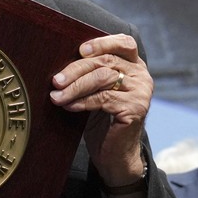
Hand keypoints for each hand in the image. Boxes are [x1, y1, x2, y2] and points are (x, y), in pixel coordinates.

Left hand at [50, 34, 152, 185]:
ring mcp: (141, 92)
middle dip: (76, 70)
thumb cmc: (101, 119)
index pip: (124, 43)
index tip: (80, 50)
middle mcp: (142, 75)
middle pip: (106, 61)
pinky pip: (103, 99)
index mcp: (134, 65)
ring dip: (75, 86)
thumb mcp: (96, 90)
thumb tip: (59, 59)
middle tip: (55, 81)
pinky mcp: (135, 109)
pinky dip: (82, 101)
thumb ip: (90, 72)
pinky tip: (68, 105)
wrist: (115, 154)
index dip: (102, 43)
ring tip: (56, 96)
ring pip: (103, 78)